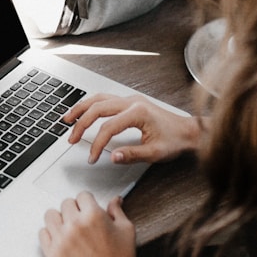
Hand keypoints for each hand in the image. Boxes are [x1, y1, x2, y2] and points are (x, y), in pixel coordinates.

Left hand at [39, 192, 148, 256]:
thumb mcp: (126, 230)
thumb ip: (117, 211)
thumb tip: (115, 200)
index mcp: (93, 215)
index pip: (82, 195)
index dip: (88, 202)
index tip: (88, 207)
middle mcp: (75, 225)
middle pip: (66, 203)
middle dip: (75, 209)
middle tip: (81, 219)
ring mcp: (62, 240)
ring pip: (50, 215)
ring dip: (60, 219)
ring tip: (68, 227)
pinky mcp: (53, 254)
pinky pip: (42, 234)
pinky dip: (50, 234)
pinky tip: (60, 238)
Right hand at [64, 93, 202, 164]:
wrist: (189, 131)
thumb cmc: (175, 140)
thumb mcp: (155, 153)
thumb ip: (132, 154)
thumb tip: (112, 156)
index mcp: (138, 112)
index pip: (108, 127)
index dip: (97, 144)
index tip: (92, 157)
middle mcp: (132, 102)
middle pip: (98, 108)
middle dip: (81, 124)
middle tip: (71, 138)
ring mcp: (130, 99)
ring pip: (99, 98)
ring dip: (82, 108)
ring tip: (68, 119)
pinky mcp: (130, 101)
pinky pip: (105, 99)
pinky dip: (91, 105)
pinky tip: (84, 112)